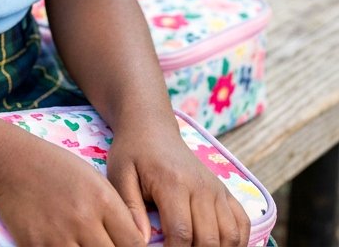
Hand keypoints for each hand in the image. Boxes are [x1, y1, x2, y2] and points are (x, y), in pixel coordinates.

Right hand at [0, 126, 146, 246]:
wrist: (11, 163)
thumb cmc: (57, 169)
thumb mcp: (94, 180)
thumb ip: (117, 213)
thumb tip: (135, 245)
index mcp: (102, 200)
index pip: (134, 244)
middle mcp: (83, 220)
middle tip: (104, 245)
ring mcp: (59, 236)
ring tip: (86, 246)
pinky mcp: (36, 246)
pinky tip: (66, 246)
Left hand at [106, 125, 251, 245]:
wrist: (152, 126)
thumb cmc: (133, 152)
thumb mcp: (120, 174)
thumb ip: (130, 209)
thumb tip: (142, 242)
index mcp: (172, 183)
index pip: (181, 233)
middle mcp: (200, 186)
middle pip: (209, 240)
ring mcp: (216, 188)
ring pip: (230, 236)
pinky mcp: (224, 190)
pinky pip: (242, 223)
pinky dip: (237, 242)